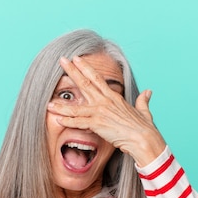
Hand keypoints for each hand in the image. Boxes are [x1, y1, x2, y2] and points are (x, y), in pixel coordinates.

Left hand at [47, 55, 166, 166]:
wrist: (144, 139)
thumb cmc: (145, 128)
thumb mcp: (144, 111)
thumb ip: (143, 100)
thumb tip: (148, 92)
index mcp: (114, 97)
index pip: (97, 78)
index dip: (86, 68)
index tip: (76, 59)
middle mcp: (106, 101)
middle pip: (85, 84)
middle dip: (72, 71)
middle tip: (61, 60)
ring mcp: (101, 112)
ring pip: (77, 107)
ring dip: (62, 105)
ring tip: (49, 103)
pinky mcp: (98, 124)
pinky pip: (79, 123)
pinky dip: (68, 121)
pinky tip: (58, 120)